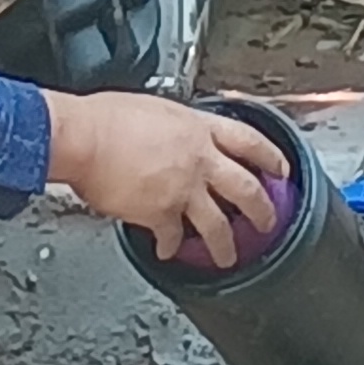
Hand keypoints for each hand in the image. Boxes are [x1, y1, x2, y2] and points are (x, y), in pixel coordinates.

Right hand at [44, 91, 286, 263]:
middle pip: (246, 189)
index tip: (280, 168)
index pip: (248, 141)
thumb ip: (173, 127)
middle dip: (262, 209)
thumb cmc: (104, 118)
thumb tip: (171, 136)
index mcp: (197, 128)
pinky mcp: (161, 214)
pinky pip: (173, 237)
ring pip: (219, 225)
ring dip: (226, 245)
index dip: (269, 156)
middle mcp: (198, 160)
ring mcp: (183, 189)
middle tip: (268, 221)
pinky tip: (168, 251)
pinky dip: (171, 247)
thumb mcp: (152, 108)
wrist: (83, 137)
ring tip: (228, 256)